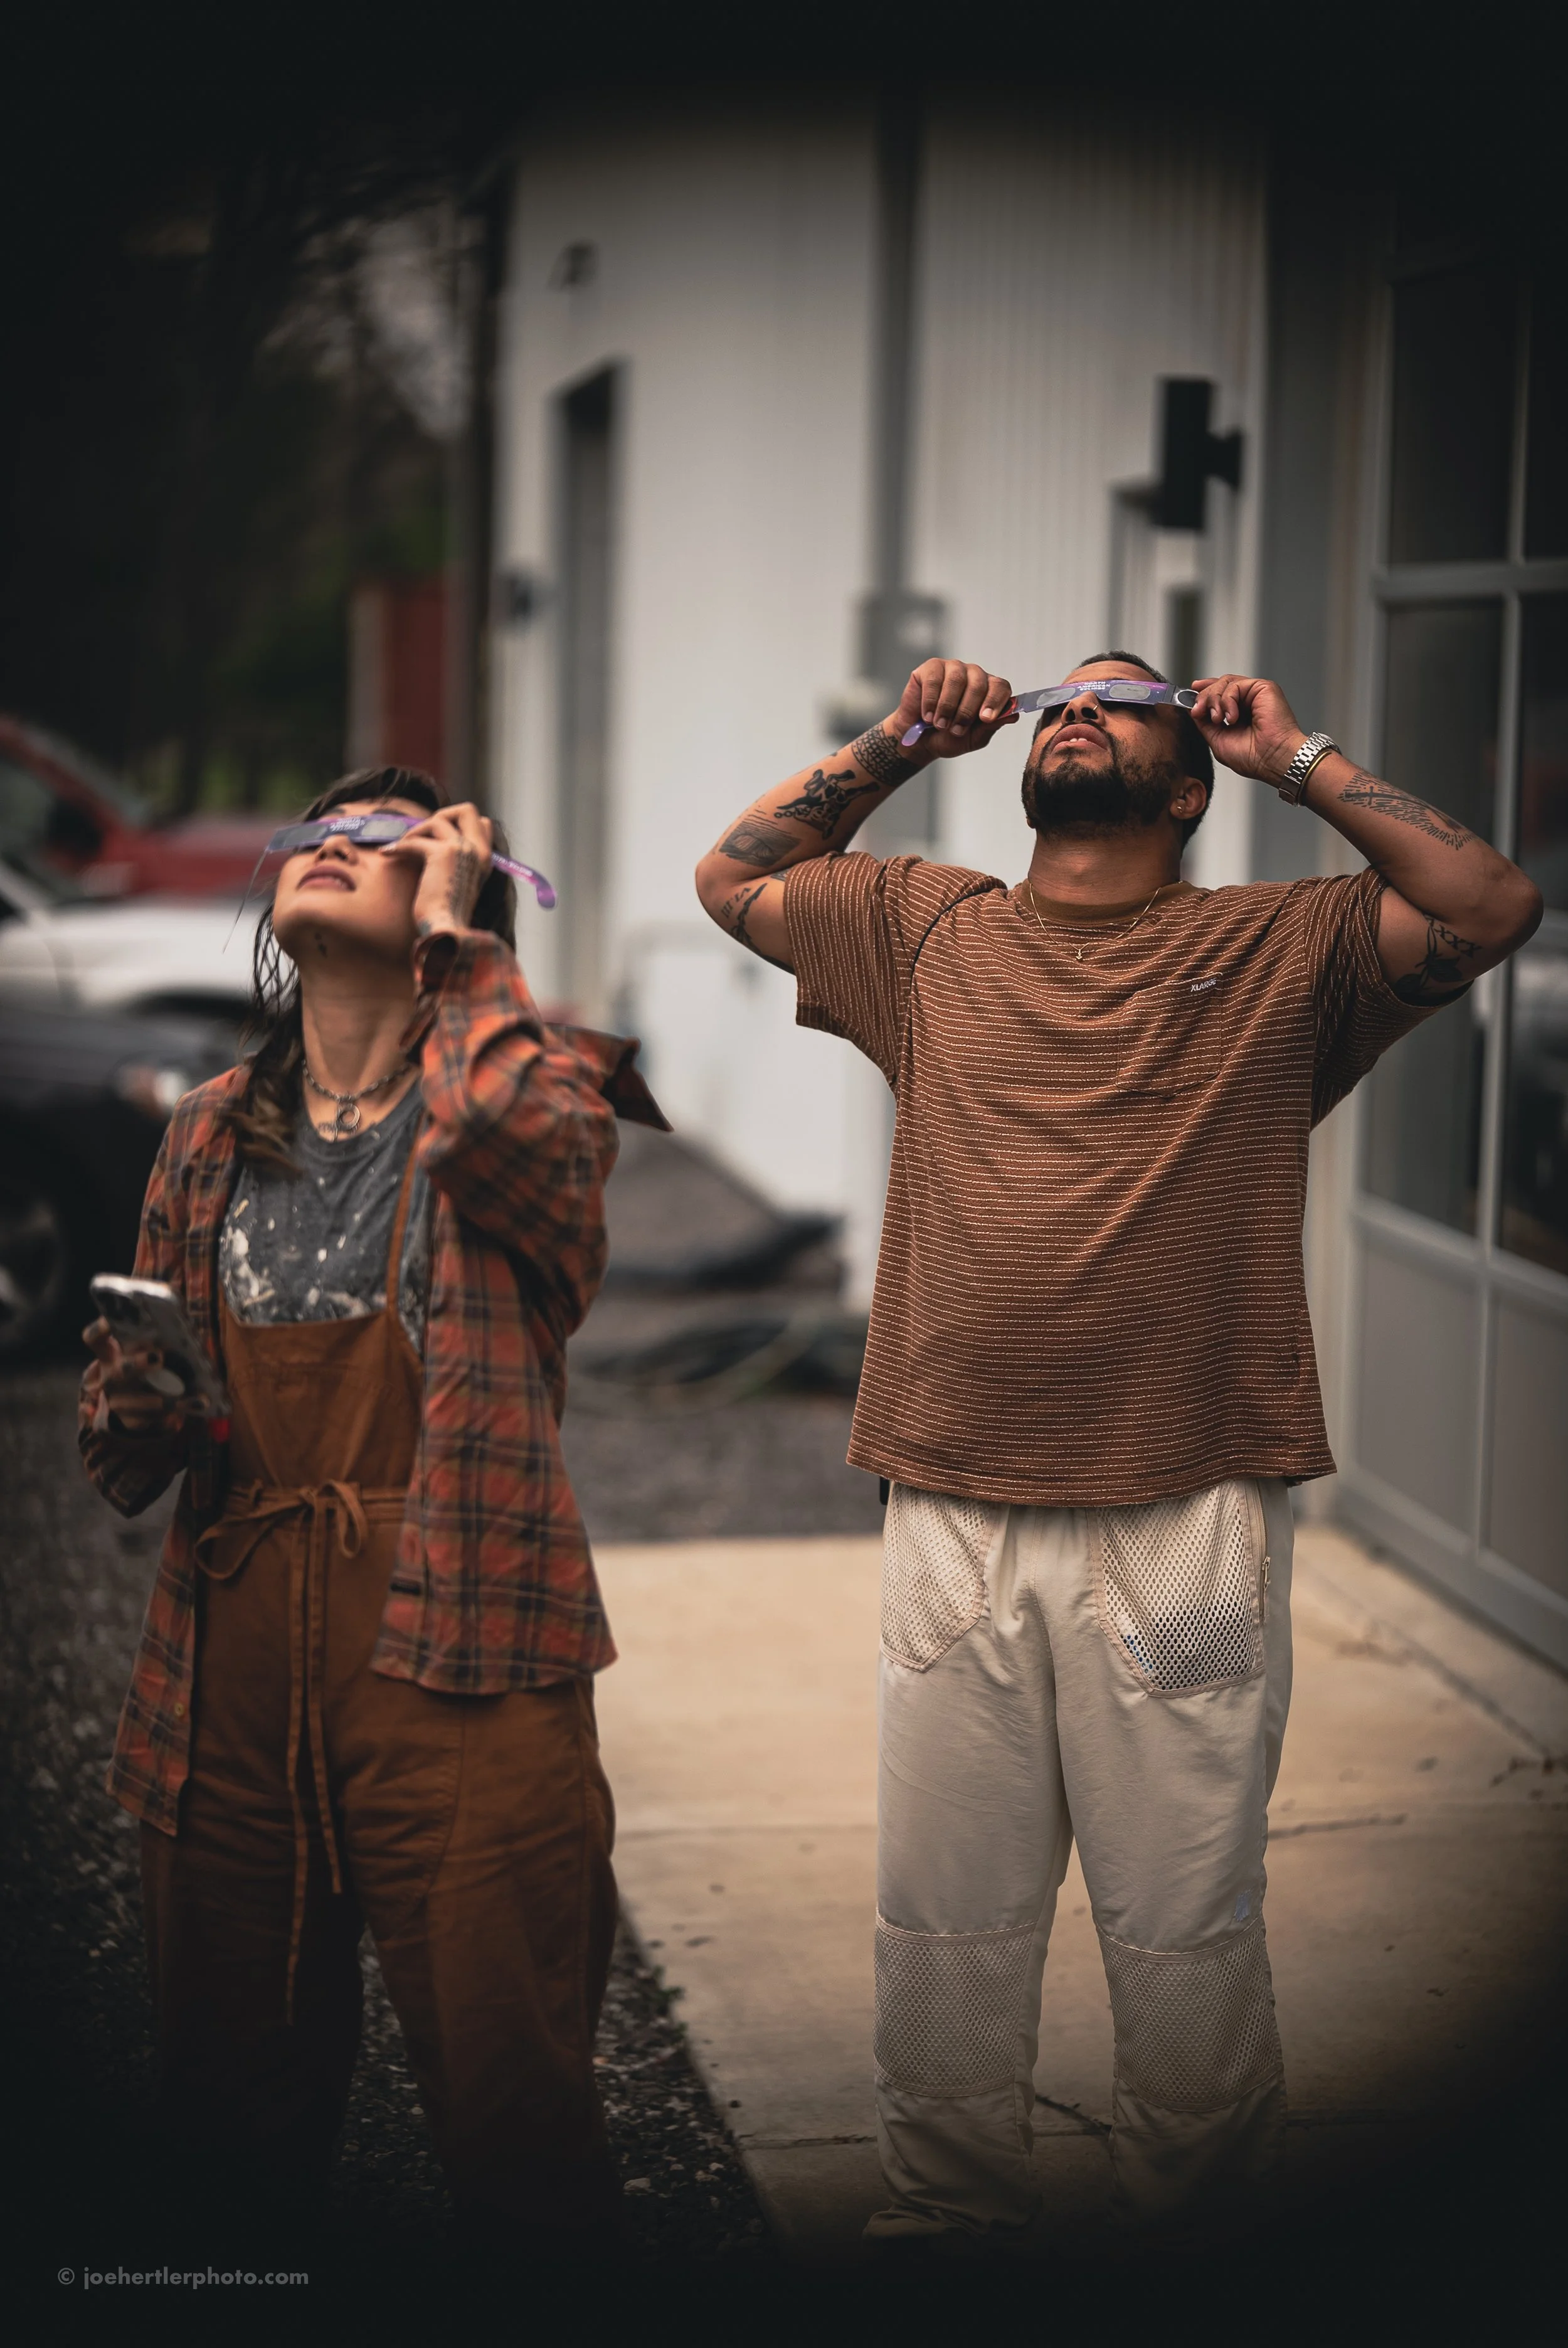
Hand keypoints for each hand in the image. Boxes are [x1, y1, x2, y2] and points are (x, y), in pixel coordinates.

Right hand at [82, 1319, 201, 1436]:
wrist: (136, 1408)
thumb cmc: (145, 1370)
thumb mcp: (143, 1353)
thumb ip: (154, 1340)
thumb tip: (180, 1324)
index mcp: (110, 1355)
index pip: (95, 1340)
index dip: (99, 1331)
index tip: (109, 1323)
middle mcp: (110, 1378)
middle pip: (118, 1372)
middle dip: (138, 1364)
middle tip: (159, 1356)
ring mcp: (118, 1401)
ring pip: (138, 1401)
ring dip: (163, 1397)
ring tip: (186, 1391)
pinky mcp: (131, 1421)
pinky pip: (155, 1418)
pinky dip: (179, 1408)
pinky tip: (198, 1402)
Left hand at [385, 801, 494, 938]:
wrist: (446, 932)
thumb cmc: (447, 916)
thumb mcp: (460, 885)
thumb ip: (459, 864)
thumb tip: (448, 845)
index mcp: (486, 859)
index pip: (483, 823)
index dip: (459, 824)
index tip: (436, 837)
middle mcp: (478, 851)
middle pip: (467, 809)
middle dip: (441, 815)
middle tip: (423, 835)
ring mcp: (462, 850)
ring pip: (438, 820)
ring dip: (416, 832)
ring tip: (402, 848)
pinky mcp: (442, 854)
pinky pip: (414, 840)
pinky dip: (398, 846)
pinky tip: (386, 854)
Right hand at [890, 660, 1017, 759]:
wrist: (919, 742)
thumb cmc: (948, 738)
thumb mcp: (973, 739)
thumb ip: (992, 727)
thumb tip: (1013, 715)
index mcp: (988, 690)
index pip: (1001, 687)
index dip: (995, 701)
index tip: (985, 719)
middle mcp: (973, 675)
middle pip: (979, 684)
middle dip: (966, 711)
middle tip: (956, 730)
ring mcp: (952, 668)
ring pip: (956, 680)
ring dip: (947, 707)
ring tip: (940, 725)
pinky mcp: (931, 668)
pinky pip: (934, 679)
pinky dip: (931, 701)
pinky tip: (927, 715)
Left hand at [1189, 675, 1306, 785]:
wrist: (1272, 760)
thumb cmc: (1253, 757)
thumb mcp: (1217, 740)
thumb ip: (1205, 723)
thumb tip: (1192, 708)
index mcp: (1239, 714)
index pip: (1218, 694)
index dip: (1203, 691)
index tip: (1190, 694)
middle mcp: (1248, 702)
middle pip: (1218, 686)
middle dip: (1204, 698)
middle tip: (1199, 712)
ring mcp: (1256, 694)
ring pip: (1225, 683)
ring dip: (1214, 700)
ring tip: (1218, 719)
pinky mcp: (1264, 687)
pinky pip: (1235, 685)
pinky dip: (1227, 700)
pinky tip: (1232, 717)